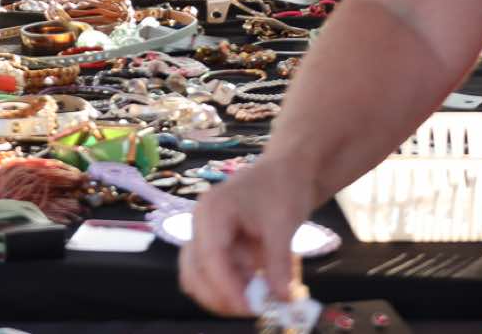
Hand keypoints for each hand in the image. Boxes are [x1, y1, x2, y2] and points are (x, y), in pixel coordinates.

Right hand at [177, 156, 320, 315]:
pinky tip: (256, 289)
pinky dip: (231, 289)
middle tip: (254, 310)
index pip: (209, 257)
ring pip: (198, 278)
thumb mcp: (284, 223)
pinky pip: (214, 276)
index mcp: (212, 211)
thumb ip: (279, 263)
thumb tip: (282, 299)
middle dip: (220, 297)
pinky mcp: (216, 248)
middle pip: (194, 272)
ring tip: (257, 300)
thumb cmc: (284, 187)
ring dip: (223, 296)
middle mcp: (201, 225)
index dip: (226, 287)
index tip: (250, 309)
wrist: (288, 171)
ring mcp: (206, 237)